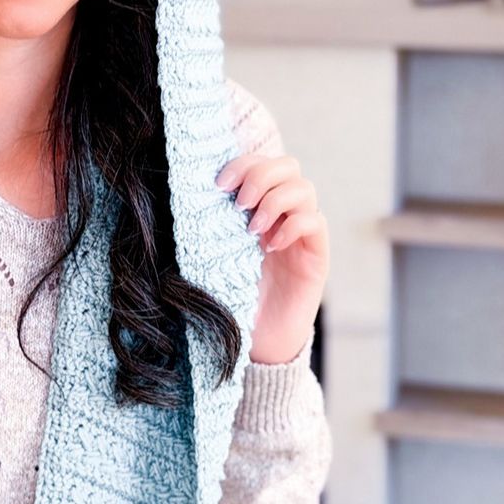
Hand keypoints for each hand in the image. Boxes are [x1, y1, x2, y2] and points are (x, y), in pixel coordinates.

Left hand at [216, 149, 329, 366]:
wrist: (262, 340)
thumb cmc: (236, 299)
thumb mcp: (216, 258)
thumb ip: (211, 227)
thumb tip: (186, 196)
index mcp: (259, 208)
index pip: (261, 164)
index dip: (243, 165)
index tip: (219, 184)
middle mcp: (284, 214)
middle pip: (288, 166)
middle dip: (261, 176)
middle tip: (240, 204)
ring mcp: (303, 232)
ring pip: (304, 188)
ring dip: (275, 201)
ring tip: (253, 230)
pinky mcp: (317, 253)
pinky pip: (314, 222)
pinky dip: (292, 226)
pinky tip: (271, 247)